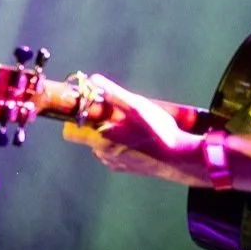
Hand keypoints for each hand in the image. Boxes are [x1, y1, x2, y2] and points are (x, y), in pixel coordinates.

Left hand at [60, 74, 206, 186]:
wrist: (179, 158)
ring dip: (111, 135)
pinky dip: (122, 146)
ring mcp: (115, 164)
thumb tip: (93, 80)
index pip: (71, 132)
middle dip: (98, 124)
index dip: (77, 118)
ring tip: (132, 127)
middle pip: (89, 136)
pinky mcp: (127, 169)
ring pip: (103, 145)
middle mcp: (103, 154)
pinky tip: (139, 139)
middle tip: (117, 114)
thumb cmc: (157, 131)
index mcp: (100, 139)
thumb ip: (113, 93)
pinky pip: (116, 155)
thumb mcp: (136, 106)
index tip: (90, 109)